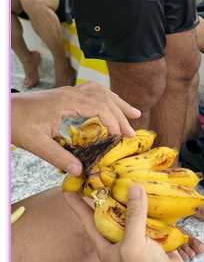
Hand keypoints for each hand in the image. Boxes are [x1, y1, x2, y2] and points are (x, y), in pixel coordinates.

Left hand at [11, 82, 140, 175]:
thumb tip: (81, 170)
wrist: (2, 110)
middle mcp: (70, 93)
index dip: (113, 121)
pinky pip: (92, 91)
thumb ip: (59, 157)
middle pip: (104, 98)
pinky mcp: (65, 94)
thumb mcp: (36, 144)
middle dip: (121, 114)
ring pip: (100, 91)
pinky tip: (111, 105)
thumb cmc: (15, 123)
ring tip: (133, 113)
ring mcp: (68, 92)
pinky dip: (106, 98)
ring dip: (117, 102)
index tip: (118, 137)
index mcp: (65, 102)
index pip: (99, 107)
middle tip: (132, 132)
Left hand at [64, 184, 188, 261]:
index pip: (88, 221)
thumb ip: (133, 216)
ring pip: (137, 213)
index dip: (79, 205)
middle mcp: (121, 241)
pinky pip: (156, 218)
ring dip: (138, 198)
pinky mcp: (159, 238)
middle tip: (109, 175)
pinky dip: (158, 207)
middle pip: (115, 213)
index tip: (69, 189)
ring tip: (136, 178)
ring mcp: (141, 239)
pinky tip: (159, 194)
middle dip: (113, 195)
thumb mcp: (133, 245)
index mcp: (106, 246)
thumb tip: (133, 187)